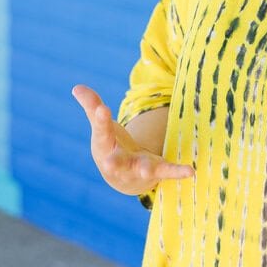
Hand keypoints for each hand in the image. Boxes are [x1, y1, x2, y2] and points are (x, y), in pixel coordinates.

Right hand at [72, 84, 193, 197]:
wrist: (124, 178)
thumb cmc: (110, 147)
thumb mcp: (102, 126)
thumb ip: (92, 106)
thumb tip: (76, 87)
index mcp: (104, 146)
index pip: (101, 130)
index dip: (101, 119)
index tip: (101, 108)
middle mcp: (118, 162)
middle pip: (114, 161)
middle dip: (112, 161)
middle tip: (108, 161)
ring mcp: (136, 168)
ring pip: (140, 169)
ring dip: (144, 169)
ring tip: (146, 169)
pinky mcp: (155, 171)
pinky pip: (166, 172)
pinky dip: (177, 172)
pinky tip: (190, 171)